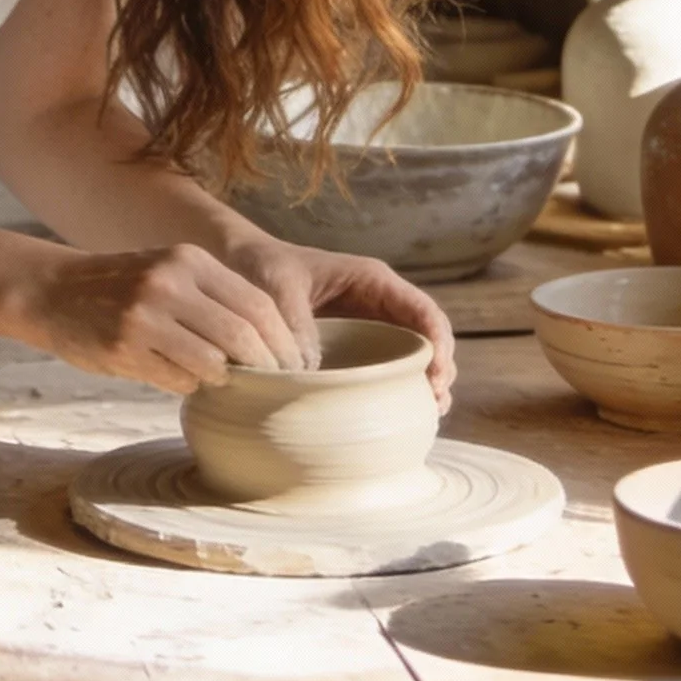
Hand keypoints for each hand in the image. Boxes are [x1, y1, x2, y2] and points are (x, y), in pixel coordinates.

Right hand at [19, 240, 319, 394]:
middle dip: (270, 367)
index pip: (258, 304)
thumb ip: (214, 298)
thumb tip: (272, 344)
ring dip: (226, 380)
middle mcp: (170, 282)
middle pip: (244, 335)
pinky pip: (179, 380)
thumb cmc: (121, 288)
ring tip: (226, 383)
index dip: (285, 341)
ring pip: (214, 364)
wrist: (52, 290)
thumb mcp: (169, 272)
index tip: (298, 365)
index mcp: (189, 260)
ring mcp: (146, 315)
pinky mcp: (125, 347)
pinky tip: (181, 379)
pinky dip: (190, 386)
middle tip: (281, 387)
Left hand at [214, 218, 456, 409]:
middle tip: (434, 404)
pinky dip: (399, 388)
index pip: (423, 311)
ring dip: (424, 384)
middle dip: (439, 371)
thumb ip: (296, 324)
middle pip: (429, 338)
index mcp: (372, 280)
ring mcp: (371, 326)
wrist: (241, 265)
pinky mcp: (356, 346)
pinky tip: (399, 413)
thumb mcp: (278, 288)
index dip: (439, 344)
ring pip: (414, 356)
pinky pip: (387, 367)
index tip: (436, 376)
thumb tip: (313, 372)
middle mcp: (380, 303)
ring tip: (427, 415)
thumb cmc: (264, 267)